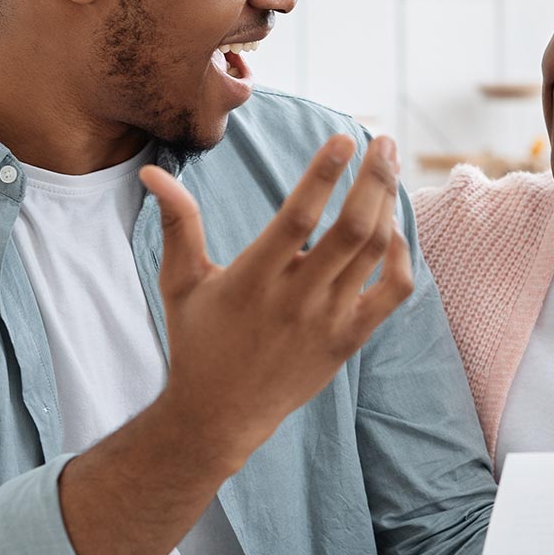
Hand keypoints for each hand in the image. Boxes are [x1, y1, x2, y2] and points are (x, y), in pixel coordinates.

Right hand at [142, 134, 413, 470]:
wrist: (221, 417)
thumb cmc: (197, 341)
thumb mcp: (180, 282)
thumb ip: (178, 224)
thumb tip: (153, 174)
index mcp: (252, 280)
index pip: (298, 218)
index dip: (324, 174)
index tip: (345, 137)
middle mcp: (296, 300)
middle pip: (351, 230)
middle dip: (374, 179)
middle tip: (383, 141)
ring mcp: (328, 321)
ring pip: (374, 253)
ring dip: (388, 205)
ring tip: (388, 168)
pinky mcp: (350, 339)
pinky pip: (392, 292)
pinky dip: (400, 256)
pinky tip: (392, 229)